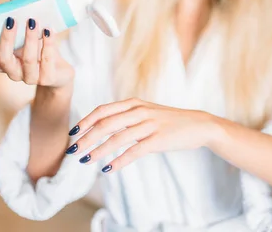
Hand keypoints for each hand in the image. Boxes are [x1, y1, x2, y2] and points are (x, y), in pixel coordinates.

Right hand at [0, 16, 73, 89]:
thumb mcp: (25, 37)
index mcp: (2, 64)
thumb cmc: (38, 50)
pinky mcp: (48, 79)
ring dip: (29, 38)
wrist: (60, 70)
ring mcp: (30, 78)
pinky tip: (49, 29)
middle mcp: (14, 73)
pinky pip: (47, 60)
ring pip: (28, 59)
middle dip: (6, 39)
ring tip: (33, 21)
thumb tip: (13, 1)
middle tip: (11, 20)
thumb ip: (16, 22)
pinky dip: (48, 43)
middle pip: (4, 60)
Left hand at [65, 98, 217, 173]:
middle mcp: (139, 111)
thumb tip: (101, 127)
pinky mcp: (159, 139)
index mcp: (134, 103)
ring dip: (98, 150)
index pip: (103, 110)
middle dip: (86, 138)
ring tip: (85, 160)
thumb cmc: (168, 121)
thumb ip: (126, 116)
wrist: (198, 125)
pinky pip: (134, 151)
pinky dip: (119, 160)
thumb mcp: (146, 112)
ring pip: (117, 137)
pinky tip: (108, 169)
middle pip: (106, 124)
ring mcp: (150, 124)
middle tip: (73, 150)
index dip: (86, 121)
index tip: (72, 132)